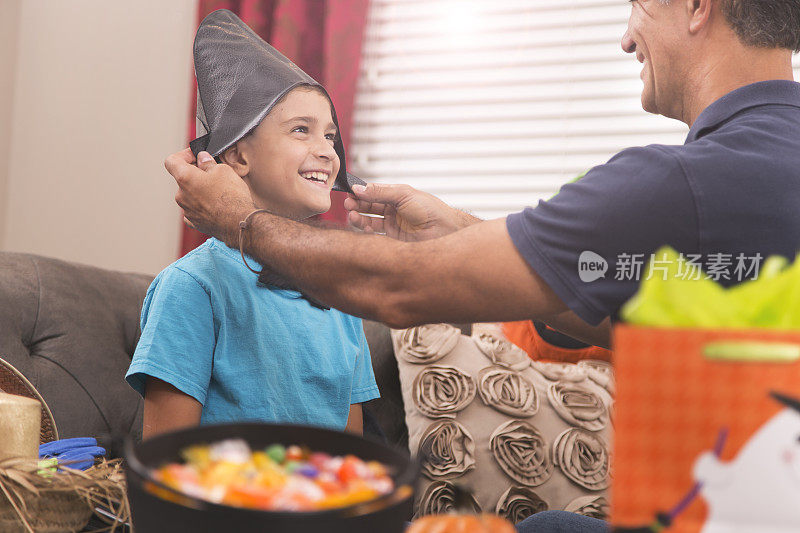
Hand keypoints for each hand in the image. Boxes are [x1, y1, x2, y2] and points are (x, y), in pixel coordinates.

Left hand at [165, 148, 253, 245]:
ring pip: (190, 195)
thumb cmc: (232, 197)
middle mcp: (181, 195)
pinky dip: (202, 205)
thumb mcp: (223, 170)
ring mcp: (187, 211)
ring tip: (219, 191)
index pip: (172, 161)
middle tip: (214, 173)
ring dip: (200, 190)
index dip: (183, 155)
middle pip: (183, 179)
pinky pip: (194, 209)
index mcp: (185, 178)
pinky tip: (216, 205)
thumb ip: (208, 162)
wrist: (240, 222)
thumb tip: (202, 159)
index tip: (196, 156)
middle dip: (196, 174)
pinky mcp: (195, 223)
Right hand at [344, 183, 476, 241]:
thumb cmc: (430, 210)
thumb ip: (380, 192)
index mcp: (397, 195)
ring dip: (359, 218)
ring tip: (352, 216)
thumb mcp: (403, 195)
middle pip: (369, 206)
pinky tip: (364, 227)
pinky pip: (375, 235)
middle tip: (347, 204)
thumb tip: (358, 188)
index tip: (349, 193)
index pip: (373, 192)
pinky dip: (366, 231)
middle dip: (357, 205)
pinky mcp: (393, 239)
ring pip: (369, 220)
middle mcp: (394, 209)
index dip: (361, 192)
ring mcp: (393, 224)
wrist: (443, 231)